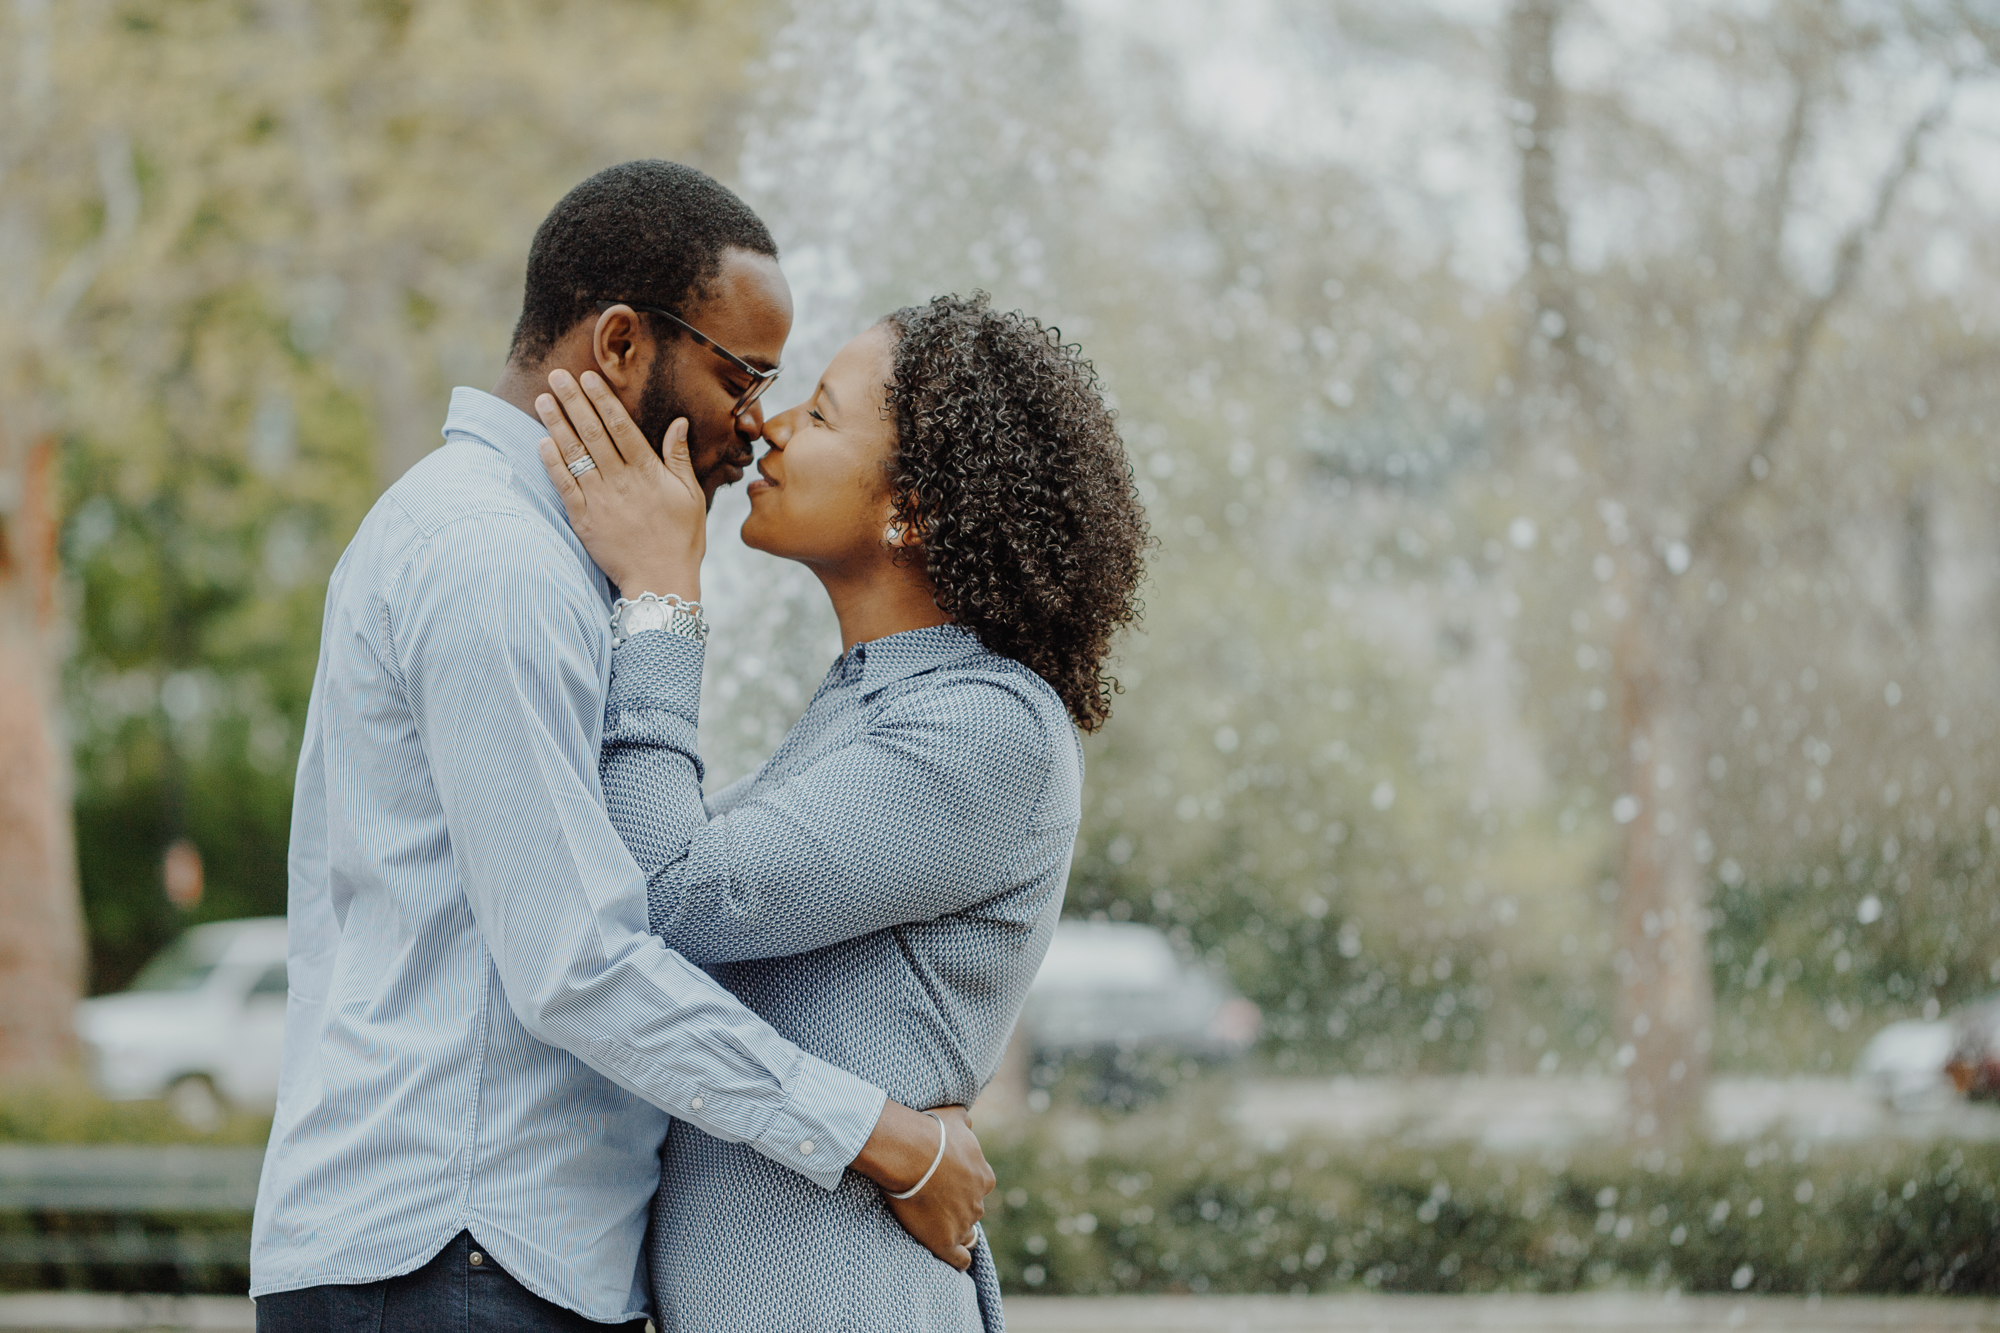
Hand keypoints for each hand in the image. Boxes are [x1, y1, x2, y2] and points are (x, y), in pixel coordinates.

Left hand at [535, 369, 704, 600]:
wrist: (660, 580)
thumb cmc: (681, 539)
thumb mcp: (690, 496)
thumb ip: (678, 457)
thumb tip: (678, 422)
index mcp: (648, 472)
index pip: (621, 426)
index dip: (602, 399)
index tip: (588, 377)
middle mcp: (621, 481)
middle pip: (593, 433)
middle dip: (574, 401)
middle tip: (558, 375)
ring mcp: (600, 500)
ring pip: (575, 455)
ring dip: (557, 425)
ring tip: (543, 399)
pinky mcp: (584, 519)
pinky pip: (564, 486)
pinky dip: (552, 464)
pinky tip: (542, 442)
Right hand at [853, 1102, 993, 1270]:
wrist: (910, 1152)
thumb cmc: (929, 1131)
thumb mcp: (954, 1117)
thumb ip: (965, 1123)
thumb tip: (969, 1122)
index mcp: (984, 1176)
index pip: (980, 1186)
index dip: (964, 1185)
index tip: (948, 1183)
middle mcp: (979, 1201)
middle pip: (972, 1209)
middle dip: (959, 1207)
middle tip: (936, 1202)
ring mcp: (963, 1223)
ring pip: (967, 1234)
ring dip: (957, 1231)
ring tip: (940, 1229)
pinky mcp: (946, 1241)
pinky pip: (960, 1258)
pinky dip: (958, 1258)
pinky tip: (950, 1254)